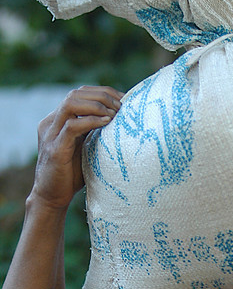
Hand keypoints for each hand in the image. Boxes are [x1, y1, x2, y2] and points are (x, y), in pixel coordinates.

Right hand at [31, 85, 123, 209]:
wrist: (52, 196)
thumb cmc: (72, 174)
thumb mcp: (85, 147)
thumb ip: (94, 132)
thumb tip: (120, 121)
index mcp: (58, 119)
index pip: (80, 93)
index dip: (103, 92)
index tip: (124, 99)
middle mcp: (52, 122)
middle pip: (76, 94)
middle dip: (102, 95)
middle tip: (122, 106)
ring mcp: (51, 134)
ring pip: (71, 104)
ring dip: (97, 105)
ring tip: (115, 113)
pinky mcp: (55, 148)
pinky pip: (72, 126)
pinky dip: (91, 121)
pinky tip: (107, 123)